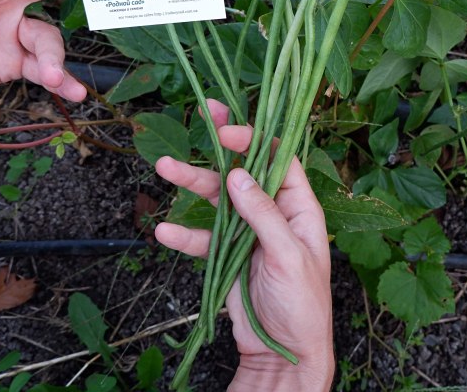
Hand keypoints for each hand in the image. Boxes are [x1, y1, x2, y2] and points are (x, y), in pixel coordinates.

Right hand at [155, 100, 333, 390]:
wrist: (284, 354)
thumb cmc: (303, 306)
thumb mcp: (289, 257)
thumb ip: (264, 215)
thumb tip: (239, 175)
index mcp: (300, 208)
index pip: (279, 160)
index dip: (256, 139)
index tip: (228, 129)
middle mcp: (274, 214)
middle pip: (244, 171)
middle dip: (221, 145)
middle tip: (201, 113)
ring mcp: (248, 234)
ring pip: (218, 199)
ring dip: (192, 183)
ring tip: (163, 167)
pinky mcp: (228, 256)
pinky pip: (203, 238)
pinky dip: (184, 235)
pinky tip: (163, 231)